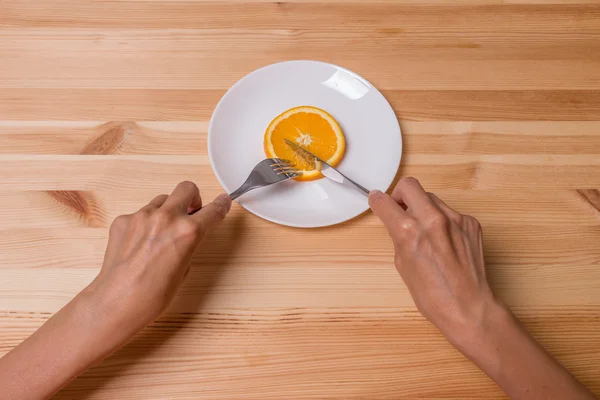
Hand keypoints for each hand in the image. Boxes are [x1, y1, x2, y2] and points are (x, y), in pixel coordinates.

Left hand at [88, 181, 231, 332]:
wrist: (117, 302)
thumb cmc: (152, 295)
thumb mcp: (184, 270)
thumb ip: (189, 245)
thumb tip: (185, 236)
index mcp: (188, 232)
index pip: (213, 210)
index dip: (221, 205)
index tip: (223, 201)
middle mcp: (167, 218)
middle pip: (187, 188)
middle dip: (193, 198)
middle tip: (191, 212)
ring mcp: (142, 216)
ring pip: (162, 200)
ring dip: (167, 211)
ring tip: (160, 236)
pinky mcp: (123, 220)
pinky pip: (140, 214)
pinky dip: (144, 224)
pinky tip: (140, 245)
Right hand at [369, 177, 497, 347]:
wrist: (469, 307)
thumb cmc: (432, 295)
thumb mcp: (402, 265)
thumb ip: (399, 236)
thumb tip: (396, 221)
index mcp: (408, 232)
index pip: (384, 202)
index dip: (377, 201)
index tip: (377, 201)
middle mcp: (432, 219)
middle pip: (409, 186)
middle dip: (400, 195)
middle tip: (400, 208)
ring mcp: (455, 219)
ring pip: (432, 198)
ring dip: (423, 208)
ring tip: (426, 231)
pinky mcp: (471, 223)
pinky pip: (450, 213)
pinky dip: (443, 222)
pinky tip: (445, 242)